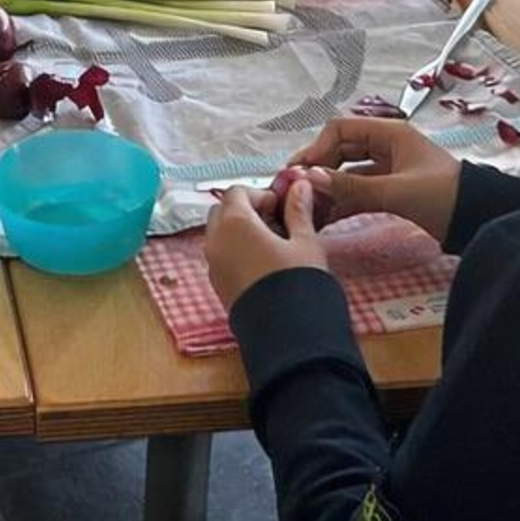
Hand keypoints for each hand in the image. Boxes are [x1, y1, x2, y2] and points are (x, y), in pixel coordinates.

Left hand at [204, 182, 328, 312]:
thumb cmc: (298, 283)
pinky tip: (263, 264)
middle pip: (223, 211)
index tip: (280, 205)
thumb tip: (300, 186)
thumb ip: (299, 211)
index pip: (237, 192)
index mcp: (234, 223)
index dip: (260, 194)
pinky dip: (235, 251)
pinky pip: (220, 257)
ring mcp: (213, 265)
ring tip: (272, 245)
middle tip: (276, 222)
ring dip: (240, 231)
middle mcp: (216, 241)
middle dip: (246, 210)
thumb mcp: (306, 242)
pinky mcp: (217, 286)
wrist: (287, 334)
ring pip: (219, 234)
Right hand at [286, 116, 463, 244]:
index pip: (340, 130)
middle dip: (318, 170)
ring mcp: (389, 169)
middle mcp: (386, 146)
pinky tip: (326, 217)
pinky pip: (359, 191)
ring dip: (329, 189)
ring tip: (307, 208)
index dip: (317, 148)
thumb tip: (309, 179)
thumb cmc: (442, 197)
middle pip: (340, 150)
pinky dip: (343, 202)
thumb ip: (351, 185)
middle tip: (295, 190)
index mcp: (390, 134)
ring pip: (348, 173)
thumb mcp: (395, 191)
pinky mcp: (392, 191)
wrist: (480, 222)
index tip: (299, 172)